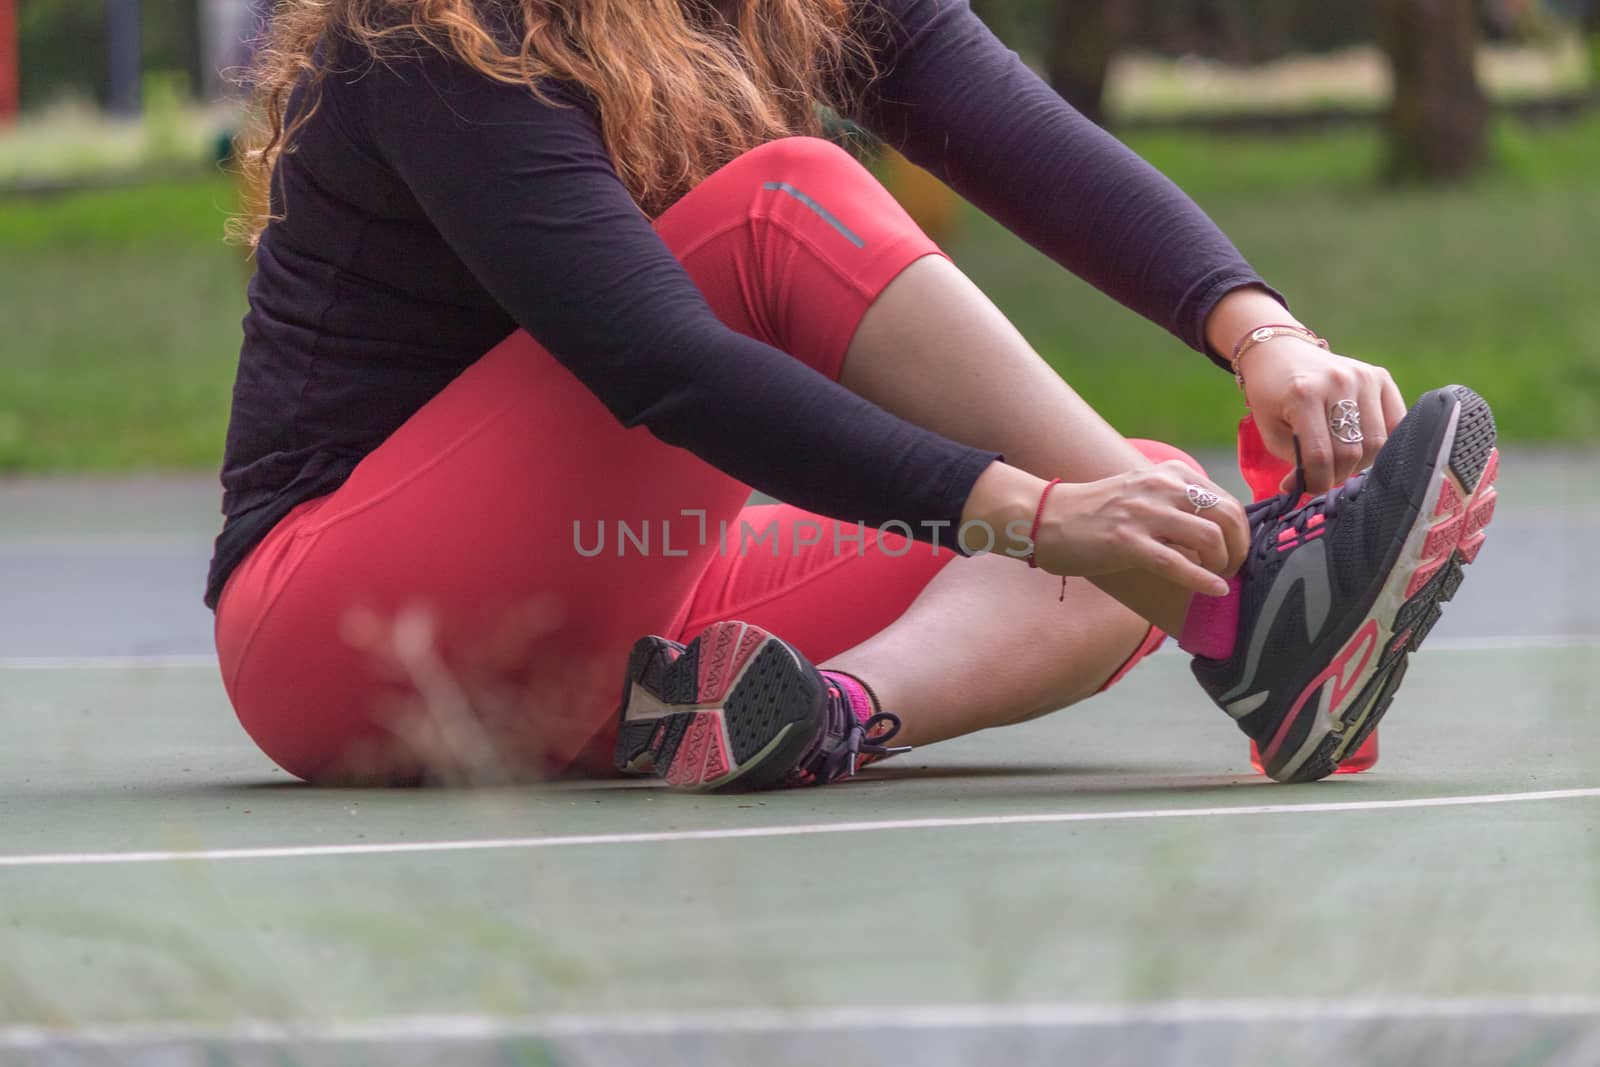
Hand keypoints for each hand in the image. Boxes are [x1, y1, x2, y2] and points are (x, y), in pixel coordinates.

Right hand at [1032, 462, 1248, 596]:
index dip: (1241, 531)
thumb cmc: (1096, 512)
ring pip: (1209, 538)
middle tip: (1233, 568)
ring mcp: (1144, 514)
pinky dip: (1203, 580)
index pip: (1226, 500)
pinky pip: (1178, 563)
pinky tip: (1214, 591)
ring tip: (1218, 578)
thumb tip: (1217, 531)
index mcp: (1170, 473)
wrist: (1047, 518)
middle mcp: (1161, 487)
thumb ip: (1177, 502)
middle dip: (1239, 548)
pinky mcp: (1127, 542)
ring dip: (1223, 564)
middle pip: (1227, 516)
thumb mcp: (1143, 492)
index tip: (1236, 551)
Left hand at [1239, 338, 1406, 494]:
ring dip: (1359, 463)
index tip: (1308, 489)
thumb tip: (1308, 488)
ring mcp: (1364, 377)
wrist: (1280, 352)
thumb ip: (1293, 460)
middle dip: (1337, 474)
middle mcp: (1339, 382)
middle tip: (1324, 477)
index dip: (1317, 481)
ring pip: (1378, 442)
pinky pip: (1396, 422)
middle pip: (1352, 451)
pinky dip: (1383, 443)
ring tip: (1340, 462)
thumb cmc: (1271, 395)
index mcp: (1304, 395)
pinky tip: (1362, 447)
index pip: (1320, 455)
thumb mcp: (1270, 429)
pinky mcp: (1380, 376)